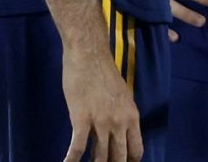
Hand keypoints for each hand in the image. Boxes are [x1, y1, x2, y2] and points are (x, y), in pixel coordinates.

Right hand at [62, 47, 142, 161]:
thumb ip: (121, 116)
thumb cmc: (104, 74)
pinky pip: (78, 147)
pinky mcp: (82, 119)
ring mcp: (102, 122)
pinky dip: (71, 160)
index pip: (136, 150)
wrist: (89, 56)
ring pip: (100, 157)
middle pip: (119, 157)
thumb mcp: (122, 97)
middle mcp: (120, 123)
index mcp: (132, 117)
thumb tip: (117, 133)